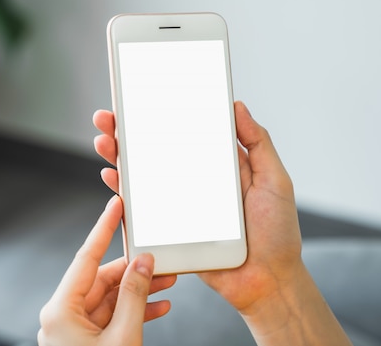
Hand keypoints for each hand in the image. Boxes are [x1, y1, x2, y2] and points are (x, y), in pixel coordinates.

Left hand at [38, 196, 176, 345]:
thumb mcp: (122, 337)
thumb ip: (133, 297)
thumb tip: (142, 264)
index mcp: (60, 311)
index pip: (86, 258)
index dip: (104, 228)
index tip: (115, 206)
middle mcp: (61, 317)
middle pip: (100, 279)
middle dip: (133, 270)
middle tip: (157, 259)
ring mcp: (72, 331)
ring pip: (108, 299)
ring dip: (137, 291)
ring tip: (164, 282)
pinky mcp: (84, 341)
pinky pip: (109, 318)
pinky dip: (132, 312)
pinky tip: (156, 306)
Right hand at [94, 102, 351, 344]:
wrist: (267, 282)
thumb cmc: (276, 234)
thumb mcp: (275, 180)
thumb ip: (258, 143)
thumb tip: (237, 106)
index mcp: (216, 166)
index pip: (183, 134)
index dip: (161, 116)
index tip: (141, 98)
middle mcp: (193, 181)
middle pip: (154, 151)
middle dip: (127, 133)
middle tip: (108, 117)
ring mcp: (178, 205)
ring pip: (141, 176)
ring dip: (118, 157)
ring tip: (103, 141)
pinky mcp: (169, 229)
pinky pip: (140, 208)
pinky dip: (122, 192)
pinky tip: (112, 176)